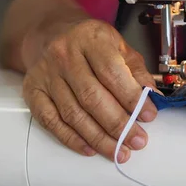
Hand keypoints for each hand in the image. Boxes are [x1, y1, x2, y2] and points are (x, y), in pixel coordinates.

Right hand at [22, 19, 158, 162]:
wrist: (53, 34)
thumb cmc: (92, 44)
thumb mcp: (120, 47)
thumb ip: (137, 72)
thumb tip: (152, 99)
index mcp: (91, 38)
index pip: (112, 73)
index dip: (132, 98)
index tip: (148, 116)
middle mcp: (64, 54)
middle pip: (92, 97)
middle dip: (118, 124)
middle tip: (136, 141)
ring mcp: (46, 74)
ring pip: (73, 114)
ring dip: (98, 138)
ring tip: (119, 151)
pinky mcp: (33, 90)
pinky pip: (51, 121)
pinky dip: (71, 138)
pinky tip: (90, 148)